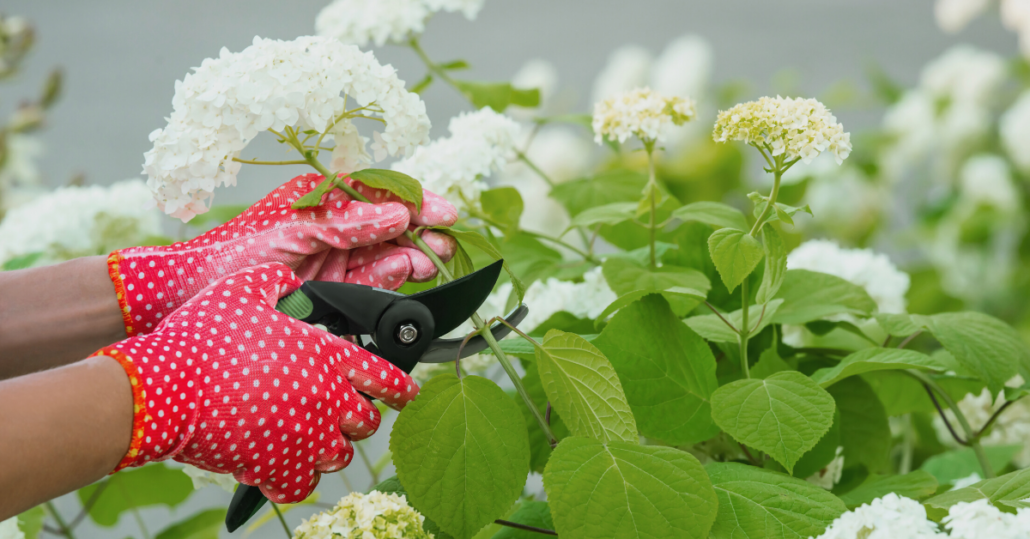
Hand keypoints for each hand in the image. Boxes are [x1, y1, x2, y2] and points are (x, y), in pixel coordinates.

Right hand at [92, 263, 417, 501]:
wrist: (160, 389)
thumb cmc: (201, 337)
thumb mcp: (243, 289)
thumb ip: (278, 282)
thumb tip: (291, 280)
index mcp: (324, 356)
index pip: (385, 376)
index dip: (401, 387)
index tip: (405, 393)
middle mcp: (324, 400)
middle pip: (367, 422)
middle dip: (359, 417)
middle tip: (341, 412)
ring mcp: (303, 439)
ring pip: (339, 456)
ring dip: (329, 448)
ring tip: (308, 437)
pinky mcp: (274, 468)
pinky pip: (302, 485)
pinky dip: (297, 478)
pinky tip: (281, 464)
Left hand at [109, 173, 457, 334]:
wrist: (196, 295)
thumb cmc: (235, 252)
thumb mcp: (295, 231)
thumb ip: (349, 224)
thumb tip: (398, 215)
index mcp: (324, 197)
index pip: (383, 194)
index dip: (417, 202)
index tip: (445, 214)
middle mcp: (335, 224)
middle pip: (392, 226)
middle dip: (421, 233)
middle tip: (444, 244)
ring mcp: (336, 257)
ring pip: (387, 255)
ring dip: (410, 257)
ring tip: (427, 261)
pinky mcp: (334, 288)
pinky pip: (372, 282)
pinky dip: (390, 279)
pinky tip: (401, 273)